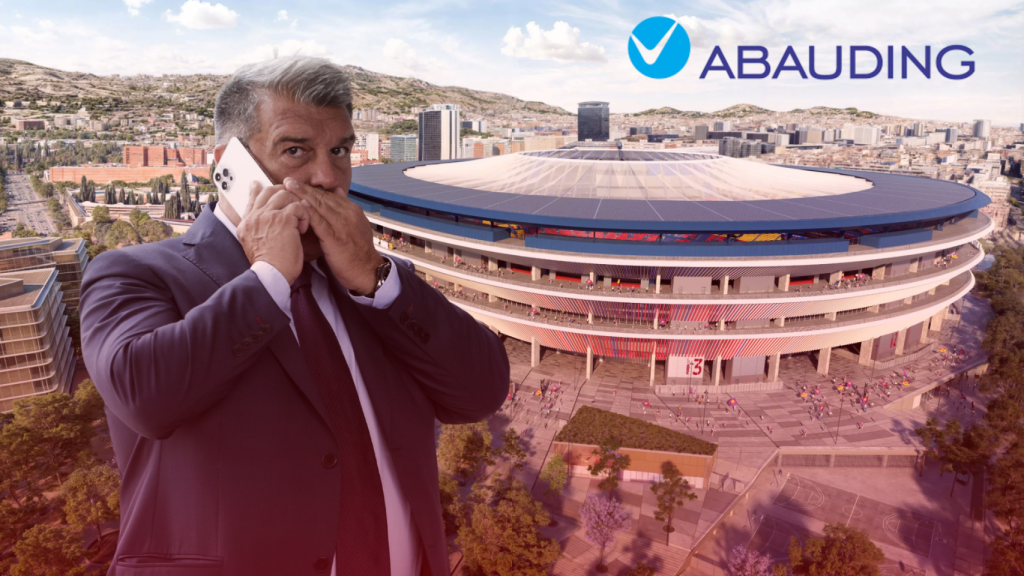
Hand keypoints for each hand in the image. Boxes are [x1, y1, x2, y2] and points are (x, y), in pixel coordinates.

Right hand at [236, 181, 309, 284]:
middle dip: (285, 194)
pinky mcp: (283, 219)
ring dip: (296, 205)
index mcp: (247, 222)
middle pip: (269, 191)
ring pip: (285, 194)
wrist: (271, 274)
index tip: (260, 185)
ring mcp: (268, 215)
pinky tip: (302, 229)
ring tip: (299, 221)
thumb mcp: (254, 244)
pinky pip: (298, 206)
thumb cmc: (269, 265)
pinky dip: (304, 216)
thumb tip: (261, 219)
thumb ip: (256, 228)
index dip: (258, 190)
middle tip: (294, 203)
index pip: (252, 198)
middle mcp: (255, 216)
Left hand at [283, 177, 382, 294]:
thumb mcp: (357, 225)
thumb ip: (345, 209)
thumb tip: (337, 191)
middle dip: (305, 188)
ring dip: (303, 195)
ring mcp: (342, 225)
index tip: (298, 184)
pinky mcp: (335, 238)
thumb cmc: (358, 251)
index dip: (313, 189)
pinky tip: (300, 204)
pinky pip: (320, 222)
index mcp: (352, 210)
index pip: (330, 195)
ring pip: (320, 206)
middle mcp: (348, 214)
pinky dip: (309, 212)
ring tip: (289, 186)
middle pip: (323, 197)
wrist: (367, 271)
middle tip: (288, 180)